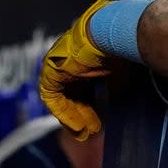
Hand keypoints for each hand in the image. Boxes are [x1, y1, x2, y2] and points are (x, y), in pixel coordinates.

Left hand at [39, 0, 116, 140]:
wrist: (106, 35)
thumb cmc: (117, 49)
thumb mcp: (118, 74)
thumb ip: (114, 88)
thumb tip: (116, 104)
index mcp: (84, 59)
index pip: (84, 87)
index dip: (91, 106)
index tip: (99, 121)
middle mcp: (69, 62)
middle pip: (73, 93)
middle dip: (83, 113)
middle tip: (92, 130)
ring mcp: (57, 66)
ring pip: (62, 97)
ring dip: (74, 116)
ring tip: (84, 132)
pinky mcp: (50, 72)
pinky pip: (53, 98)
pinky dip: (64, 113)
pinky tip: (77, 125)